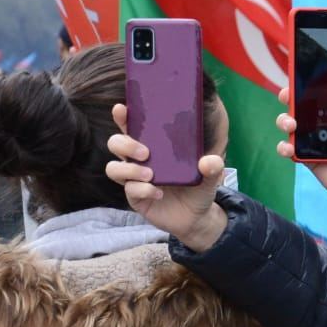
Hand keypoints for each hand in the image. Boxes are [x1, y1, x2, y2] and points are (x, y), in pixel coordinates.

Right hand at [104, 103, 227, 252]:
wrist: (196, 217)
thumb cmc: (198, 188)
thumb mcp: (209, 177)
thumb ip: (213, 167)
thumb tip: (208, 161)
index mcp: (154, 147)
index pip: (132, 128)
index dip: (123, 117)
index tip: (121, 109)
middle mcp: (139, 160)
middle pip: (115, 143)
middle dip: (125, 144)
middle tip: (145, 152)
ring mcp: (134, 179)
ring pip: (113, 168)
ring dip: (129, 169)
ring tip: (150, 174)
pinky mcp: (135, 197)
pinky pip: (129, 190)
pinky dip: (143, 190)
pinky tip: (159, 193)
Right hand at [277, 71, 326, 225]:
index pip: (318, 92)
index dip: (307, 82)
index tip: (298, 72)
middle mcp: (322, 124)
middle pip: (298, 105)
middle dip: (288, 97)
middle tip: (287, 96)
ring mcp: (312, 141)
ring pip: (289, 124)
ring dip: (284, 120)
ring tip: (292, 125)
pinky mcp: (306, 158)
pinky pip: (288, 149)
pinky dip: (284, 146)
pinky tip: (290, 147)